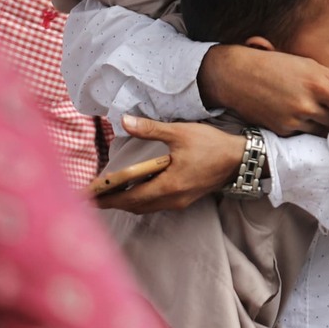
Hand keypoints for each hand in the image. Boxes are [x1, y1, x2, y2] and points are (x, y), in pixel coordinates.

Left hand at [95, 116, 247, 212]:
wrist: (240, 160)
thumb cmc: (211, 145)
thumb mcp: (180, 133)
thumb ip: (150, 129)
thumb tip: (124, 121)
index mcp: (168, 185)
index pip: (129, 198)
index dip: (107, 198)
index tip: (87, 198)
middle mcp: (172, 199)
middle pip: (134, 206)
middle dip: (112, 201)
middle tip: (91, 196)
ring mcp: (179, 202)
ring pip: (145, 206)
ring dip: (126, 201)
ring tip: (107, 192)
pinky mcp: (185, 199)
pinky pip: (155, 203)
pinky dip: (140, 198)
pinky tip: (133, 188)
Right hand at [197, 44, 328, 134]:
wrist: (236, 75)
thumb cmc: (274, 64)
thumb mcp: (306, 64)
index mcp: (317, 83)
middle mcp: (308, 103)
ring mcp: (294, 119)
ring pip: (322, 131)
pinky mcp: (282, 129)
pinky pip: (302, 133)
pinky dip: (309, 130)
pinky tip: (309, 125)